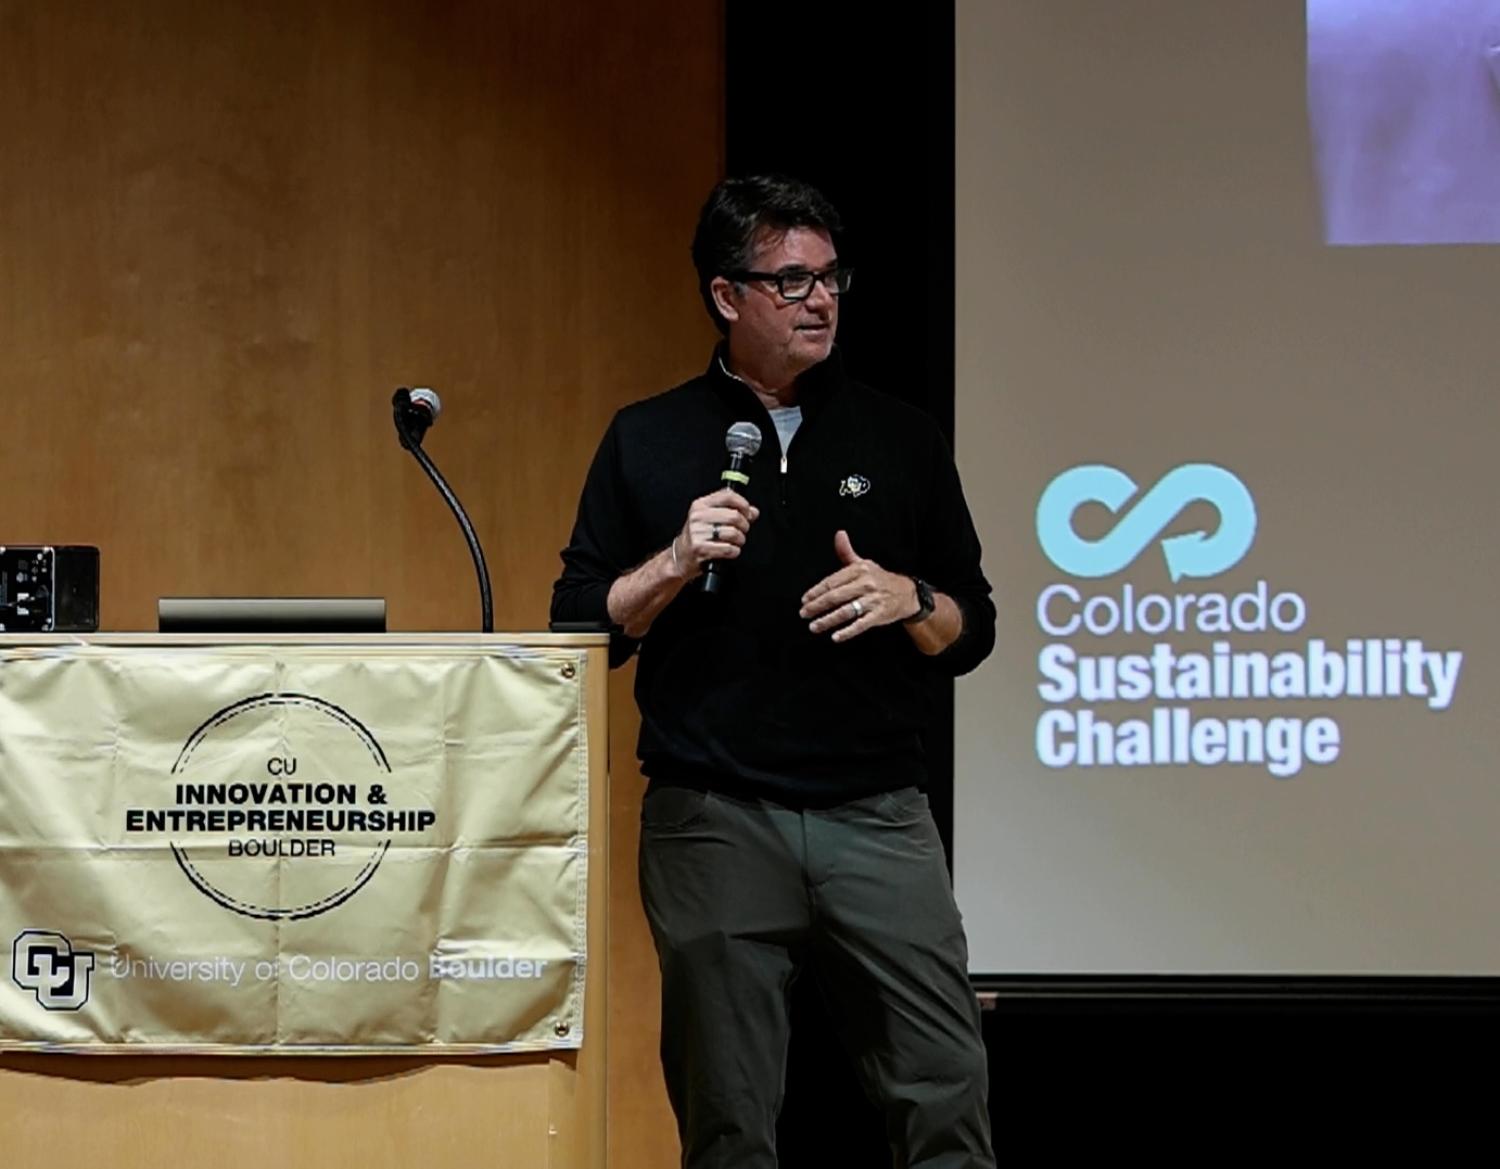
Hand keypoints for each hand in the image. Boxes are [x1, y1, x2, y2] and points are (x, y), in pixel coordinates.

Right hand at [672, 488, 758, 578]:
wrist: (681, 556)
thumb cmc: (698, 536)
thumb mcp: (710, 518)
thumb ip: (732, 511)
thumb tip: (753, 512)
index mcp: (700, 505)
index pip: (728, 496)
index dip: (743, 504)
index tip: (748, 512)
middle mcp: (698, 516)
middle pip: (734, 516)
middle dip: (744, 525)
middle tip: (742, 530)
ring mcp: (697, 532)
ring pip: (733, 533)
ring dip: (740, 540)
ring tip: (736, 542)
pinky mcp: (700, 548)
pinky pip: (728, 548)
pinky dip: (734, 551)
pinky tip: (731, 551)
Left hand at [799, 530, 918, 642]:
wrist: (906, 593)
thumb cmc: (880, 579)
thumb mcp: (864, 563)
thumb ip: (847, 552)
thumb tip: (839, 534)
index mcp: (859, 570)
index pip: (832, 581)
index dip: (816, 591)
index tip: (804, 600)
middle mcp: (865, 584)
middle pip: (835, 596)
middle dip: (816, 606)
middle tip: (804, 613)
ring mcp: (873, 600)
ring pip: (845, 611)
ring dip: (827, 620)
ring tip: (814, 626)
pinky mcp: (879, 614)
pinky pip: (860, 624)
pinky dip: (847, 631)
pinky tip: (836, 636)